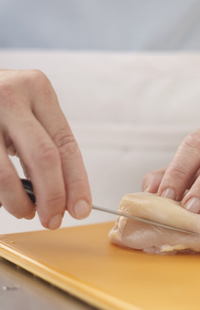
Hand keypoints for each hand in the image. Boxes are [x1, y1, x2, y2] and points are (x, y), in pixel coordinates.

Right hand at [0, 69, 91, 228]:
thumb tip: (63, 194)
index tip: (81, 208)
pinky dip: (1, 195)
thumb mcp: (29, 112)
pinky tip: (5, 198)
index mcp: (38, 90)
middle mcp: (11, 97)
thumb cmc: (2, 103)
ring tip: (25, 211)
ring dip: (19, 202)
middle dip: (53, 196)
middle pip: (44, 157)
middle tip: (54, 219)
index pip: (66, 144)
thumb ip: (47, 144)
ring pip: (6, 174)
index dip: (77, 182)